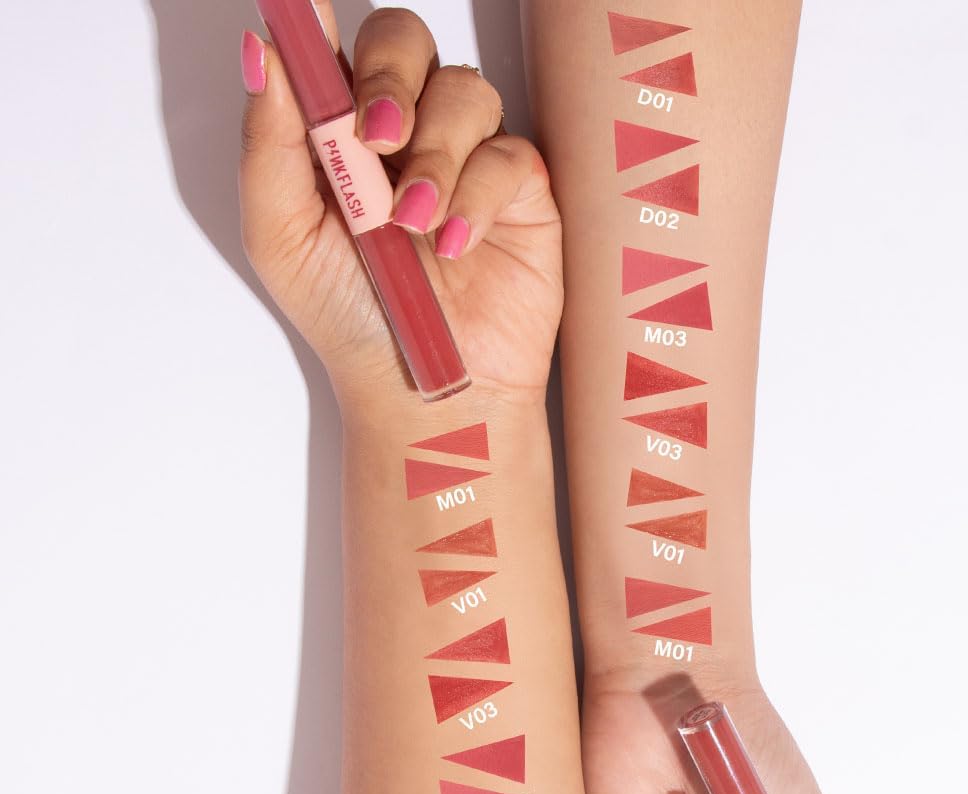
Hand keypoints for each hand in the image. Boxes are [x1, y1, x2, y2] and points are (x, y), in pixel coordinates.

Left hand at [239, 5, 560, 412]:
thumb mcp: (283, 239)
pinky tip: (457, 245)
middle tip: (376, 140)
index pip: (334, 51)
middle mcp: (405, 135)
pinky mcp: (518, 191)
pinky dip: (478, 194)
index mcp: (339, 137)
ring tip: (414, 225)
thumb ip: (270, 146)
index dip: (321, 23)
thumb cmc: (350, 320)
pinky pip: (508, 153)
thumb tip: (260, 49)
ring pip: (464, 91)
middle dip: (389, 80)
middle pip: (405, 43)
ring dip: (436, 155)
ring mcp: (466, 158)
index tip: (307, 6)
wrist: (423, 392)